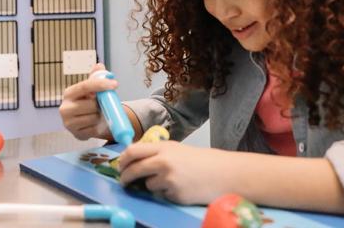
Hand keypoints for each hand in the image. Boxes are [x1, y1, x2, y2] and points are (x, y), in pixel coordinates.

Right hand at [58, 63, 114, 140]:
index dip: (100, 84)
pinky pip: (95, 129)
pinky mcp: (77, 134)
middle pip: (91, 104)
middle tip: (102, 104)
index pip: (85, 86)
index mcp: (68, 93)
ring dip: (100, 115)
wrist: (81, 122)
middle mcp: (65, 108)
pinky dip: (99, 126)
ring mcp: (69, 123)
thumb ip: (95, 76)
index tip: (115, 84)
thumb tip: (100, 66)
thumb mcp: (89, 89)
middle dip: (101, 104)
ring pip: (94, 117)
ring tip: (98, 113)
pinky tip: (96, 123)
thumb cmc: (87, 102)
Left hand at [117, 141, 236, 204]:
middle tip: (124, 181)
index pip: (133, 151)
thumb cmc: (200, 161)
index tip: (121, 165)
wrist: (223, 173)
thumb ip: (156, 153)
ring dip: (152, 185)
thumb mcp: (176, 150)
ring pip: (147, 185)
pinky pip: (161, 195)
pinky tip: (180, 188)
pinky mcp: (174, 194)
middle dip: (125, 177)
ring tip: (171, 181)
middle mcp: (163, 162)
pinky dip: (166, 193)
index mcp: (163, 147)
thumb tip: (134, 160)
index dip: (123, 159)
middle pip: (134, 169)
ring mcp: (168, 179)